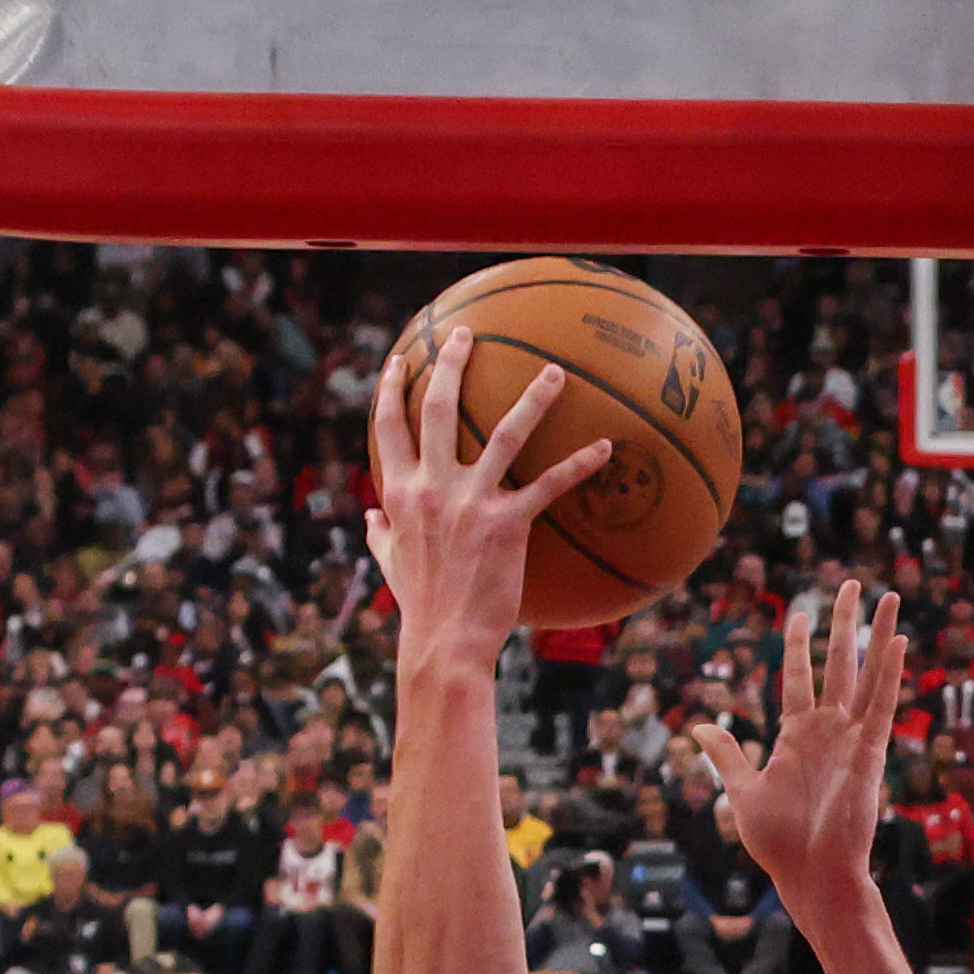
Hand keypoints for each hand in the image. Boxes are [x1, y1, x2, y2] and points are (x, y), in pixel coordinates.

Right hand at [358, 321, 615, 658]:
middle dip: (450, 364)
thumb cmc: (420, 604)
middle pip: (438, 409)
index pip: (388, 428)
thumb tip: (366, 518)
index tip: (398, 360)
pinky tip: (607, 447)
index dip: (391, 389)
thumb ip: (379, 534)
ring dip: (533, 398)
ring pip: (505, 434)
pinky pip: (549, 485)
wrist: (444, 640)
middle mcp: (432, 487)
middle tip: (467, 333)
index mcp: (399, 492)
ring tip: (555, 371)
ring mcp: (470, 502)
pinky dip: (579, 464)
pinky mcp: (508, 524)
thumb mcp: (389, 563)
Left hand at [707, 578, 898, 890]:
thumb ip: (727, 756)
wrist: (810, 875)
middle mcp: (828, 730)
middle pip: (839, 664)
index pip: (798, 677)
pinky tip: (897, 642)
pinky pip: (880, 706)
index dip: (798, 644)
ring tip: (889, 597)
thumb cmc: (779, 844)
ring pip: (867, 675)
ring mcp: (851, 739)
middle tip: (850, 585)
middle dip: (844, 623)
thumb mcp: (743, 791)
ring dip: (877, 635)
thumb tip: (699, 728)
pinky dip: (890, 674)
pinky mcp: (868, 754)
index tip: (800, 614)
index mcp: (797, 736)